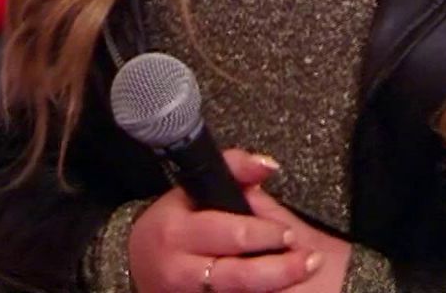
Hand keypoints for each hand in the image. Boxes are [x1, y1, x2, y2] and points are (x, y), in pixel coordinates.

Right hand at [128, 149, 325, 291]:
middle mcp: (181, 269)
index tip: (290, 233)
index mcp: (177, 232)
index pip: (231, 234)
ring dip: (277, 286)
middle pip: (241, 275)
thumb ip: (233, 171)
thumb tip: (269, 165)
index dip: (266, 234)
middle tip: (308, 258)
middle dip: (281, 268)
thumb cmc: (170, 225)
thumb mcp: (190, 192)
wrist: (136, 265)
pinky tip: (279, 289)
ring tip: (302, 272)